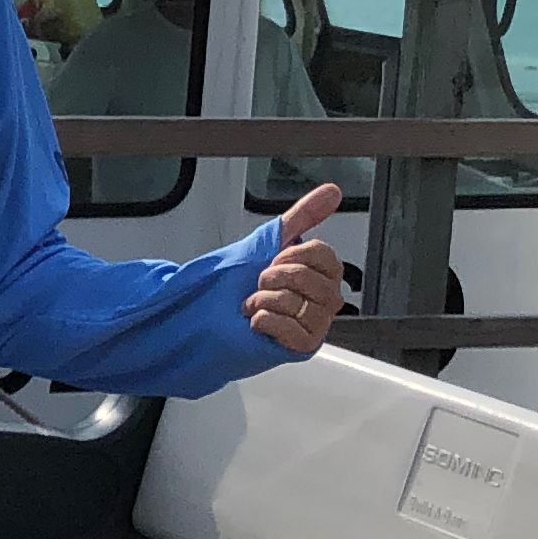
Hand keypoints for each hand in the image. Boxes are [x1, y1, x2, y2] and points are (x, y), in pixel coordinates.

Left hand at [246, 183, 346, 356]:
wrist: (205, 313)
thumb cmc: (235, 281)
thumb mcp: (270, 240)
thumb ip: (304, 215)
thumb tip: (332, 192)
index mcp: (319, 273)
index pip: (326, 256)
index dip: (293, 256)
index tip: (273, 259)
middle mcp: (322, 299)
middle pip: (314, 280)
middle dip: (276, 277)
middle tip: (259, 284)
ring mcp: (314, 324)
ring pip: (302, 305)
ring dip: (266, 300)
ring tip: (254, 303)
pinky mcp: (301, 347)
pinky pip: (294, 330)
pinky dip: (266, 321)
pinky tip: (257, 322)